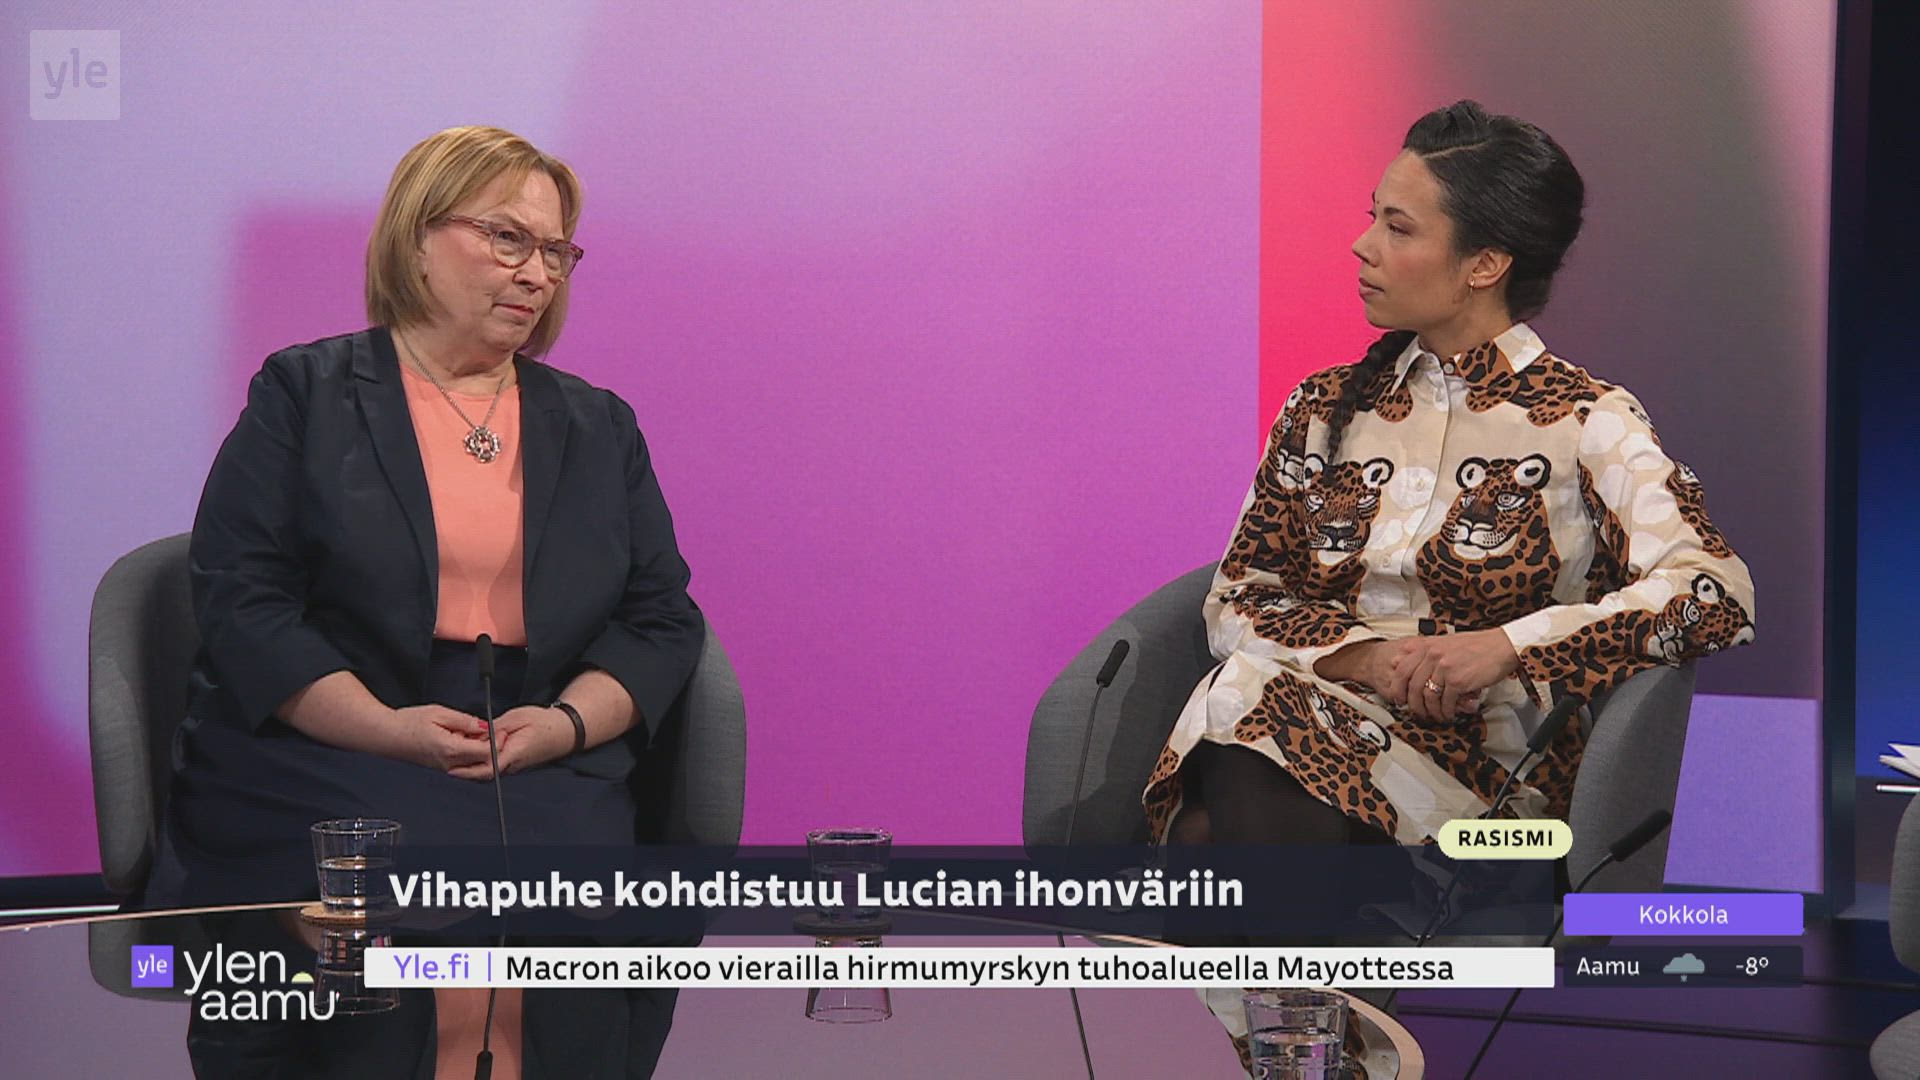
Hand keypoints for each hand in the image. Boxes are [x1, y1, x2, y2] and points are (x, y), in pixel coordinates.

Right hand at [390, 704, 492, 771]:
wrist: (386, 735)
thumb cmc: (407, 723)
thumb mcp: (439, 713)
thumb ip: (464, 721)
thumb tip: (484, 725)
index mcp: (450, 749)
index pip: (486, 752)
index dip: (497, 741)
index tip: (499, 730)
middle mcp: (449, 763)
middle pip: (482, 761)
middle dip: (490, 745)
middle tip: (485, 728)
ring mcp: (444, 767)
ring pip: (473, 763)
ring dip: (478, 748)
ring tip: (468, 730)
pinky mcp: (441, 766)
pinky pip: (462, 762)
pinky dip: (467, 751)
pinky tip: (459, 737)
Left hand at [447, 705, 572, 779]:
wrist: (564, 731)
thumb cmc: (543, 723)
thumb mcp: (517, 718)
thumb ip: (495, 728)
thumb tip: (477, 736)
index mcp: (514, 753)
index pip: (487, 768)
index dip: (468, 770)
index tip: (452, 768)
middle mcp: (512, 764)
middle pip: (484, 772)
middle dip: (466, 767)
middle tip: (450, 756)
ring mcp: (513, 766)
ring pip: (488, 770)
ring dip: (473, 763)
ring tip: (461, 749)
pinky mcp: (513, 763)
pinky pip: (494, 765)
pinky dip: (482, 760)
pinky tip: (475, 749)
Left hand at [1388, 629, 1521, 721]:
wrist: (1501, 646)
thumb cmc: (1475, 646)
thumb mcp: (1444, 643)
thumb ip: (1421, 652)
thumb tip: (1395, 661)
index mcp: (1427, 645)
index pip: (1401, 669)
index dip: (1397, 688)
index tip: (1399, 699)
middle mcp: (1432, 655)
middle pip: (1412, 686)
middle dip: (1413, 704)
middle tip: (1418, 713)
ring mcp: (1444, 668)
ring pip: (1428, 697)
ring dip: (1431, 711)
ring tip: (1437, 716)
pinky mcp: (1458, 681)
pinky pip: (1445, 702)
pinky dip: (1446, 712)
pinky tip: (1449, 714)